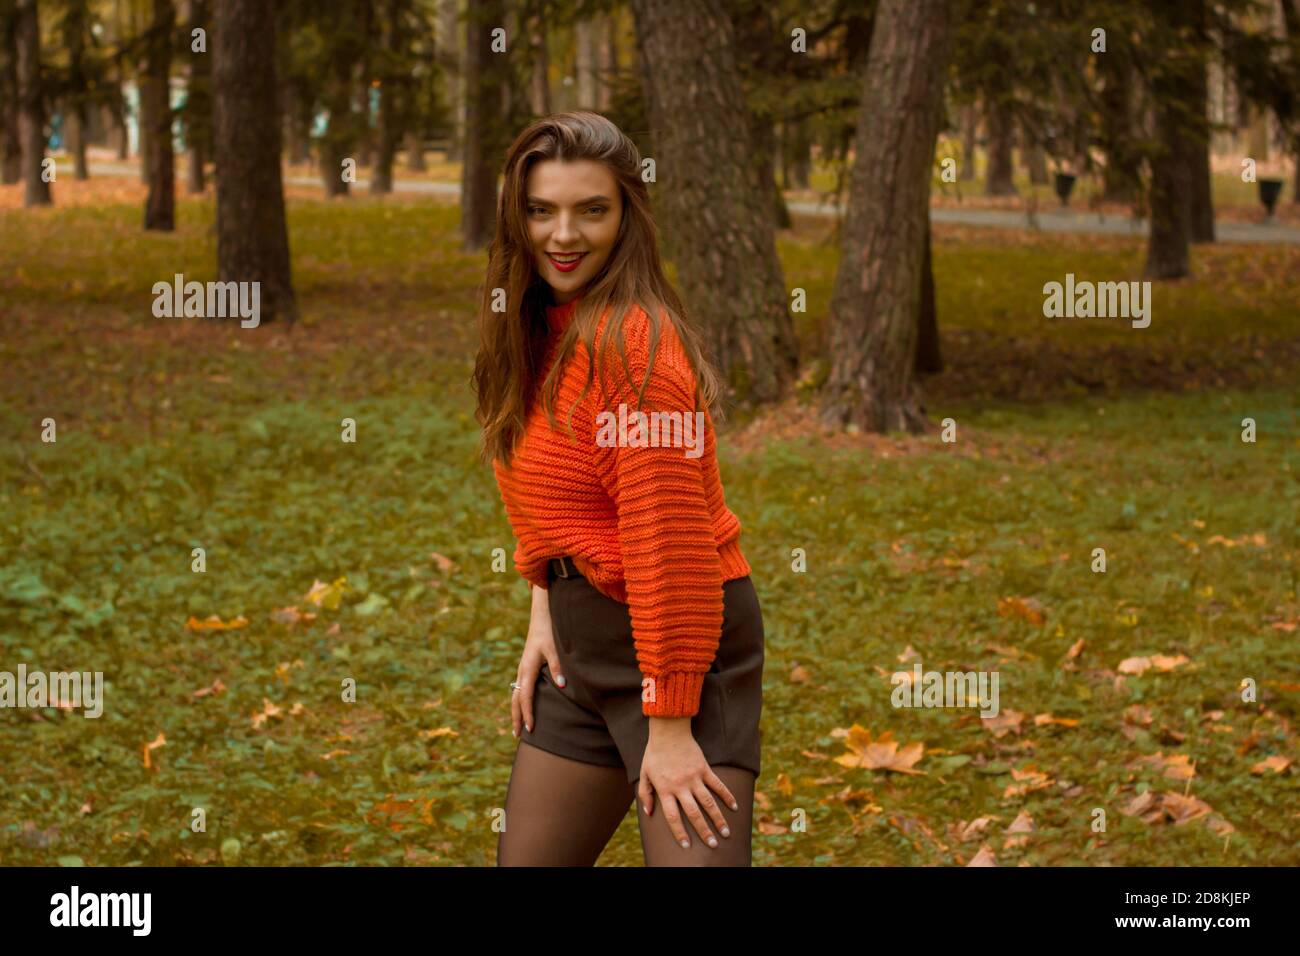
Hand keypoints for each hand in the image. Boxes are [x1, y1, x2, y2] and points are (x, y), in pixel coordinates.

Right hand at [511, 585, 565, 737]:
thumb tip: (562, 686)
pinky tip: (524, 705)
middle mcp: (522, 671)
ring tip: (518, 725)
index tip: (531, 729)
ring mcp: (523, 668)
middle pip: (515, 699)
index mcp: (527, 669)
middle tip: (517, 735)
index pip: (524, 697)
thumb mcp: (554, 648)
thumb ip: (558, 667)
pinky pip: (520, 687)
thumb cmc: (548, 631)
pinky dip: (519, 700)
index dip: (527, 714)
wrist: (542, 615)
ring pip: (515, 694)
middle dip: (516, 717)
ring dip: (516, 710)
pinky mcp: (526, 666)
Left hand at [637, 717, 738, 848]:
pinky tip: (734, 807)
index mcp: (665, 789)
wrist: (669, 731)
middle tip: (713, 845)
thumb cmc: (654, 753)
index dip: (679, 833)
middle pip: (694, 814)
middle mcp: (681, 786)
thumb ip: (645, 794)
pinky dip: (727, 796)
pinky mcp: (704, 768)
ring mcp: (694, 777)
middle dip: (704, 832)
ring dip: (718, 819)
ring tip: (726, 833)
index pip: (673, 817)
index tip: (687, 846)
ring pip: (709, 803)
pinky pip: (718, 785)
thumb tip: (649, 813)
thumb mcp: (644, 774)